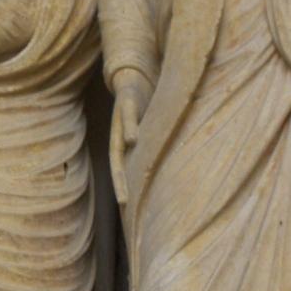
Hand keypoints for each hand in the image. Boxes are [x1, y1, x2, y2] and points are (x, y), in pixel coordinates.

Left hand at [110, 72, 148, 205]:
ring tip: (127, 172)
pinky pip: (127, 116)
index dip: (126, 189)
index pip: (124, 171)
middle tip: (124, 203)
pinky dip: (129, 127)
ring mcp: (120, 119)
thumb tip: (173, 165)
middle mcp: (120, 135)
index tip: (130, 211)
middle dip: (120, 183)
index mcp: (126, 144)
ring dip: (122, 161)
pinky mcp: (125, 101)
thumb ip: (156, 146)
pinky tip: (134, 139)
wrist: (129, 78)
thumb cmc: (144, 107)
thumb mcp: (151, 128)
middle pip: (117, 163)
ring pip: (119, 141)